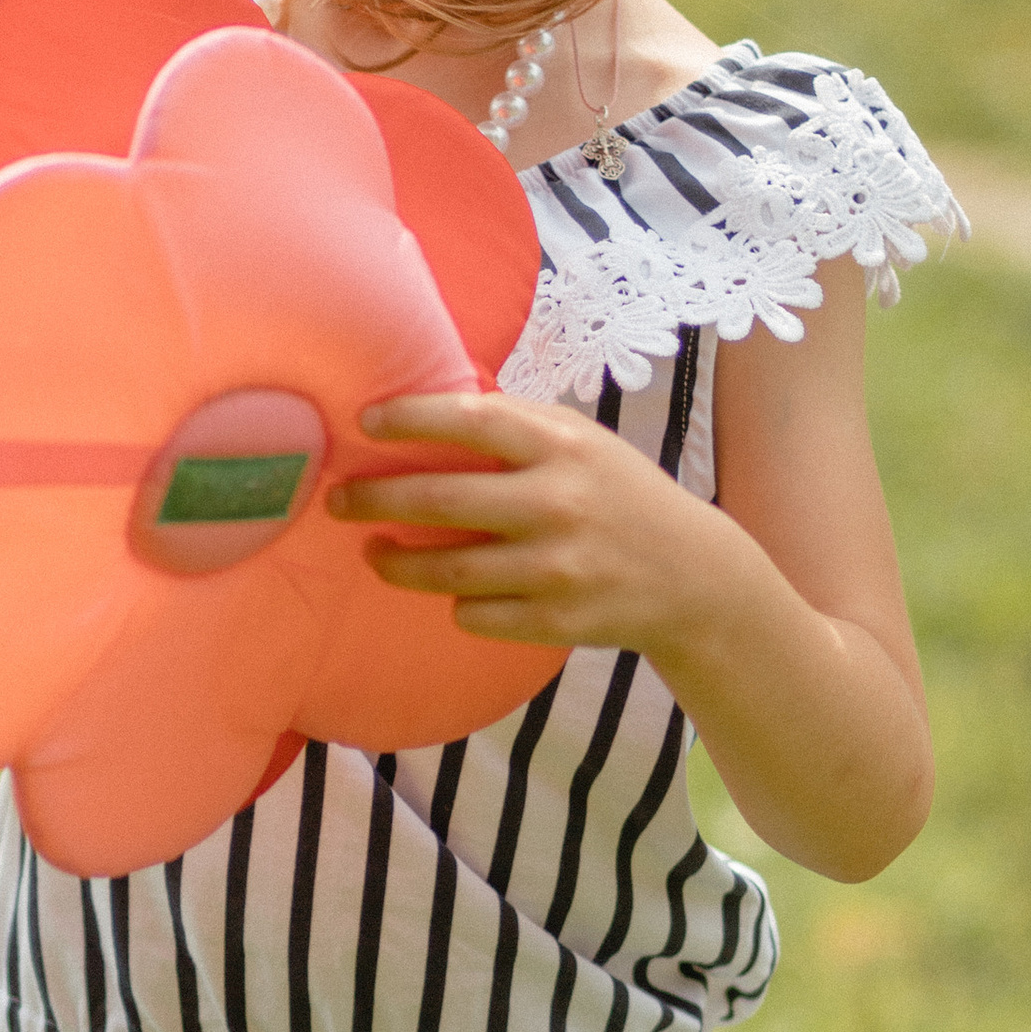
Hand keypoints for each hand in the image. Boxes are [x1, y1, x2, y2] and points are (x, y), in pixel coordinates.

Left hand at [328, 392, 720, 653]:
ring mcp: (556, 567)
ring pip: (447, 570)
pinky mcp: (555, 620)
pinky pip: (475, 615)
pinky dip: (458, 604)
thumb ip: (518, 426)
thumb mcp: (583, 443)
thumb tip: (430, 411)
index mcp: (561, 447)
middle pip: (441, 500)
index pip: (471, 420)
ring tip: (374, 552)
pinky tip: (456, 592)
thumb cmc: (621, 496)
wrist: (693, 576)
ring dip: (397, 562)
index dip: (410, 418)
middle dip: (375, 500)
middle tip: (338, 501)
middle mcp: (557, 503)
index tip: (364, 423)